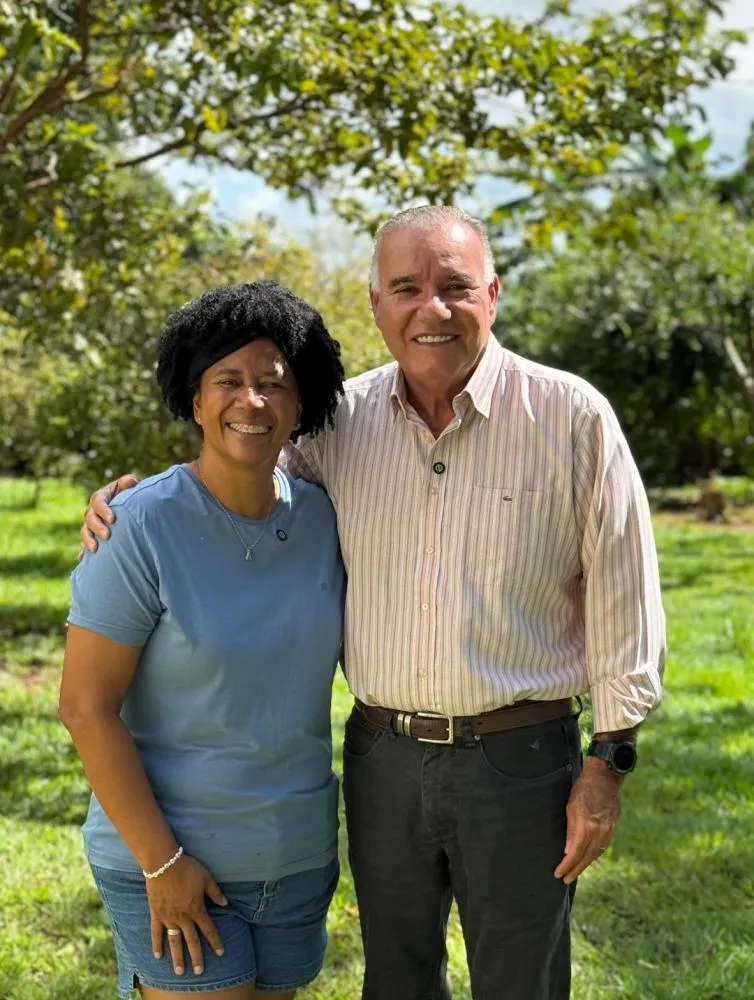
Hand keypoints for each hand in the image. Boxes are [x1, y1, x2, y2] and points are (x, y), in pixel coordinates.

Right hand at [79, 474, 138, 557]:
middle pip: (90, 519)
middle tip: (107, 536)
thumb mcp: (129, 487)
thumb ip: (129, 483)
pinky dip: (83, 552)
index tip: (113, 519)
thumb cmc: (129, 495)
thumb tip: (131, 481)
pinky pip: (84, 544)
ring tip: (95, 549)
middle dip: (97, 527)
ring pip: (84, 532)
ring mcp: (90, 524)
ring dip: (87, 541)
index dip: (104, 510)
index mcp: (101, 497)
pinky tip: (83, 559)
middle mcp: (92, 511)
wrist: (127, 508)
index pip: (98, 502)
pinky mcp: (91, 536)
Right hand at [147, 854, 227, 976]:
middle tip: (199, 971)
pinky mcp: (156, 914)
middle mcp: (183, 917)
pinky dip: (156, 944)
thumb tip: (225, 903)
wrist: (163, 863)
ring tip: (179, 971)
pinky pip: (156, 932)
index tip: (220, 952)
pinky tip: (157, 956)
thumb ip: (215, 892)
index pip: (208, 928)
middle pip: (191, 940)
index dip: (215, 941)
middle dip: (197, 956)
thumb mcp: (206, 878)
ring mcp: (168, 917)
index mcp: (196, 909)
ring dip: (177, 957)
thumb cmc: (187, 869)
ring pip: (174, 941)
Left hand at [553, 756, 621, 884]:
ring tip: (574, 871)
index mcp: (588, 826)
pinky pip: (602, 846)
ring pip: (596, 854)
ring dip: (585, 864)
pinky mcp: (612, 828)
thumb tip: (568, 851)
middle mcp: (600, 832)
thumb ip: (571, 830)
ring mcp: (608, 831)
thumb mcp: (571, 806)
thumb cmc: (584, 787)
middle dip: (575, 870)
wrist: (606, 776)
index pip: (576, 853)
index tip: (558, 874)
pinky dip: (594, 855)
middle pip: (587, 857)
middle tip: (565, 879)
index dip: (567, 865)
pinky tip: (587, 858)